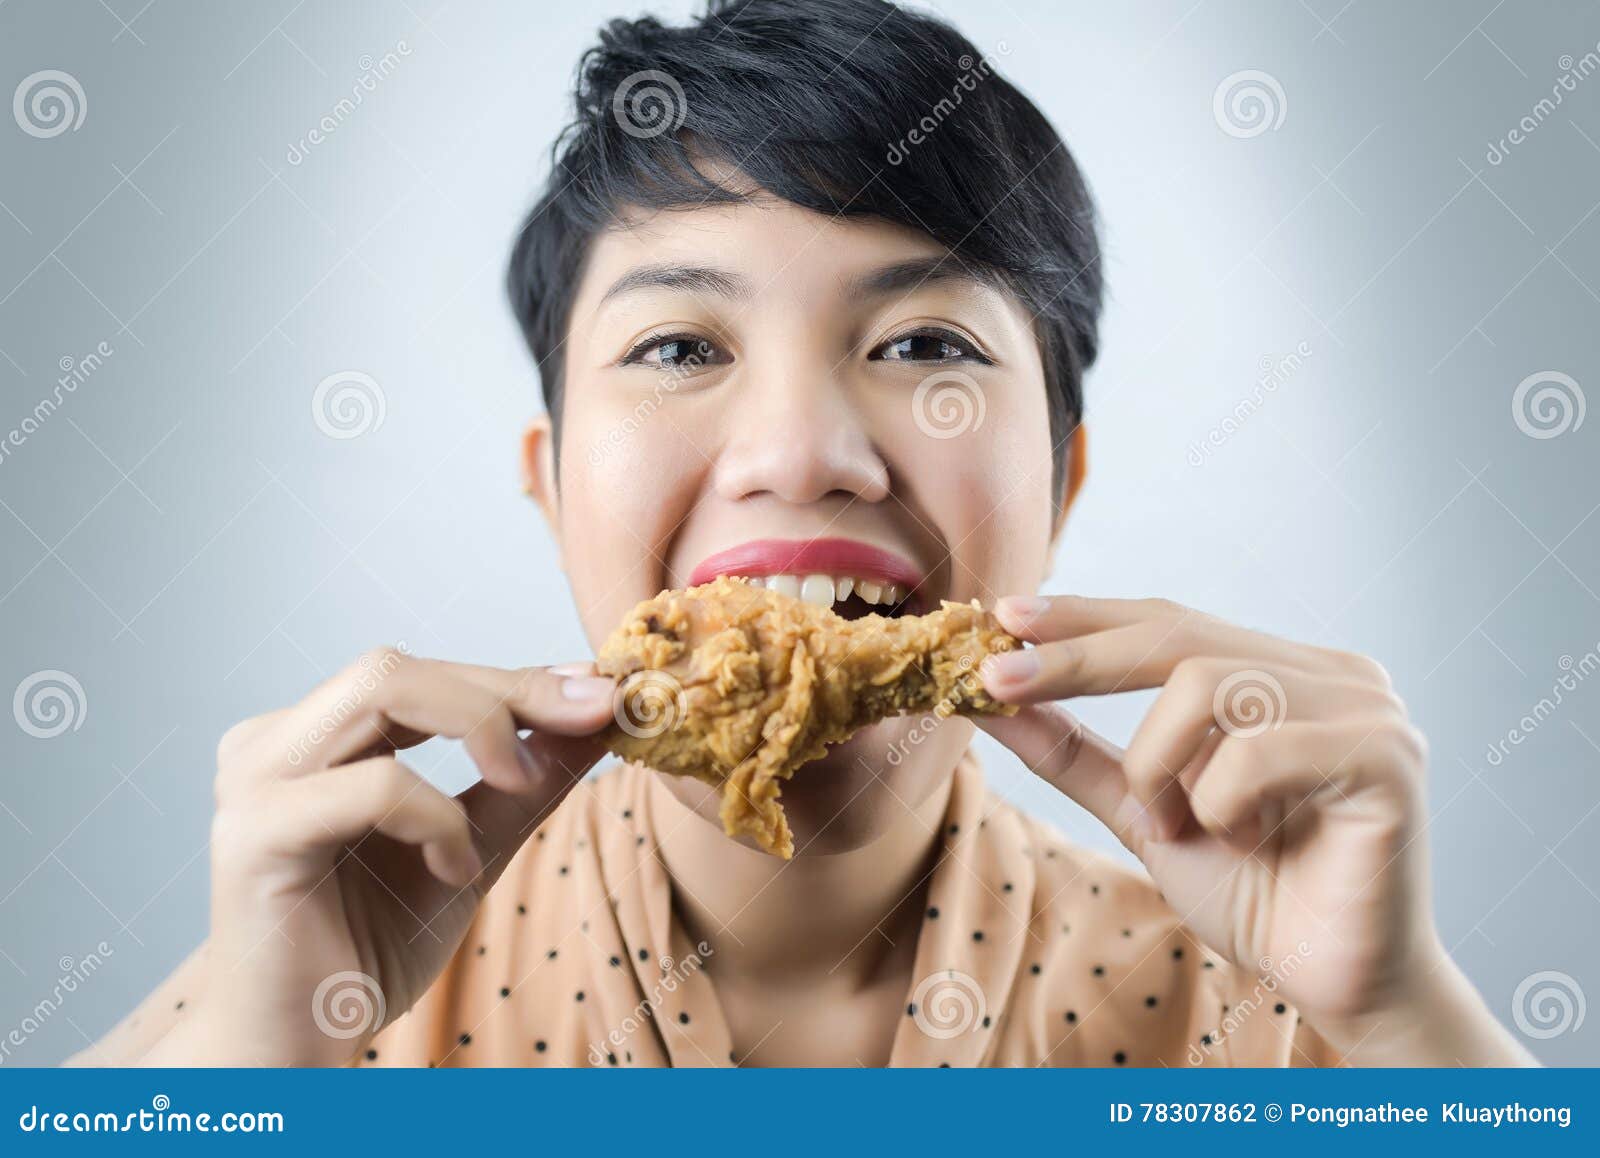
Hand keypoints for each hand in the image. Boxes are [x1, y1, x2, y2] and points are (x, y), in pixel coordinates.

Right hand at [179, 650, 614, 1064]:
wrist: (296, 1053)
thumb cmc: (367, 951)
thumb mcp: (470, 851)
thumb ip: (523, 785)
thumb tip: (596, 718)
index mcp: (314, 739)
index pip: (423, 676)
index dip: (517, 677)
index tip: (601, 691)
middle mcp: (273, 743)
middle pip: (399, 666)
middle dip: (508, 688)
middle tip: (592, 716)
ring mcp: (256, 780)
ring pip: (382, 689)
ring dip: (480, 727)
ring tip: (520, 787)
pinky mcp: (257, 834)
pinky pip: (375, 785)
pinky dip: (437, 817)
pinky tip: (455, 868)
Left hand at [976, 594, 1526, 1062]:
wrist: (1331, 985)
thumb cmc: (1252, 894)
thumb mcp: (1140, 810)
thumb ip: (1075, 750)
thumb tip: (994, 698)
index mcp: (1281, 672)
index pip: (1166, 621)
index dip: (1083, 616)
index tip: (1001, 615)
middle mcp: (1330, 673)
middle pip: (1176, 632)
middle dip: (1074, 657)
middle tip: (994, 678)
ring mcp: (1366, 708)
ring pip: (1204, 684)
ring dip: (1157, 764)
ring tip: (1173, 827)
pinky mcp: (1385, 757)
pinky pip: (1255, 750)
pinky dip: (1218, 802)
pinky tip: (1242, 842)